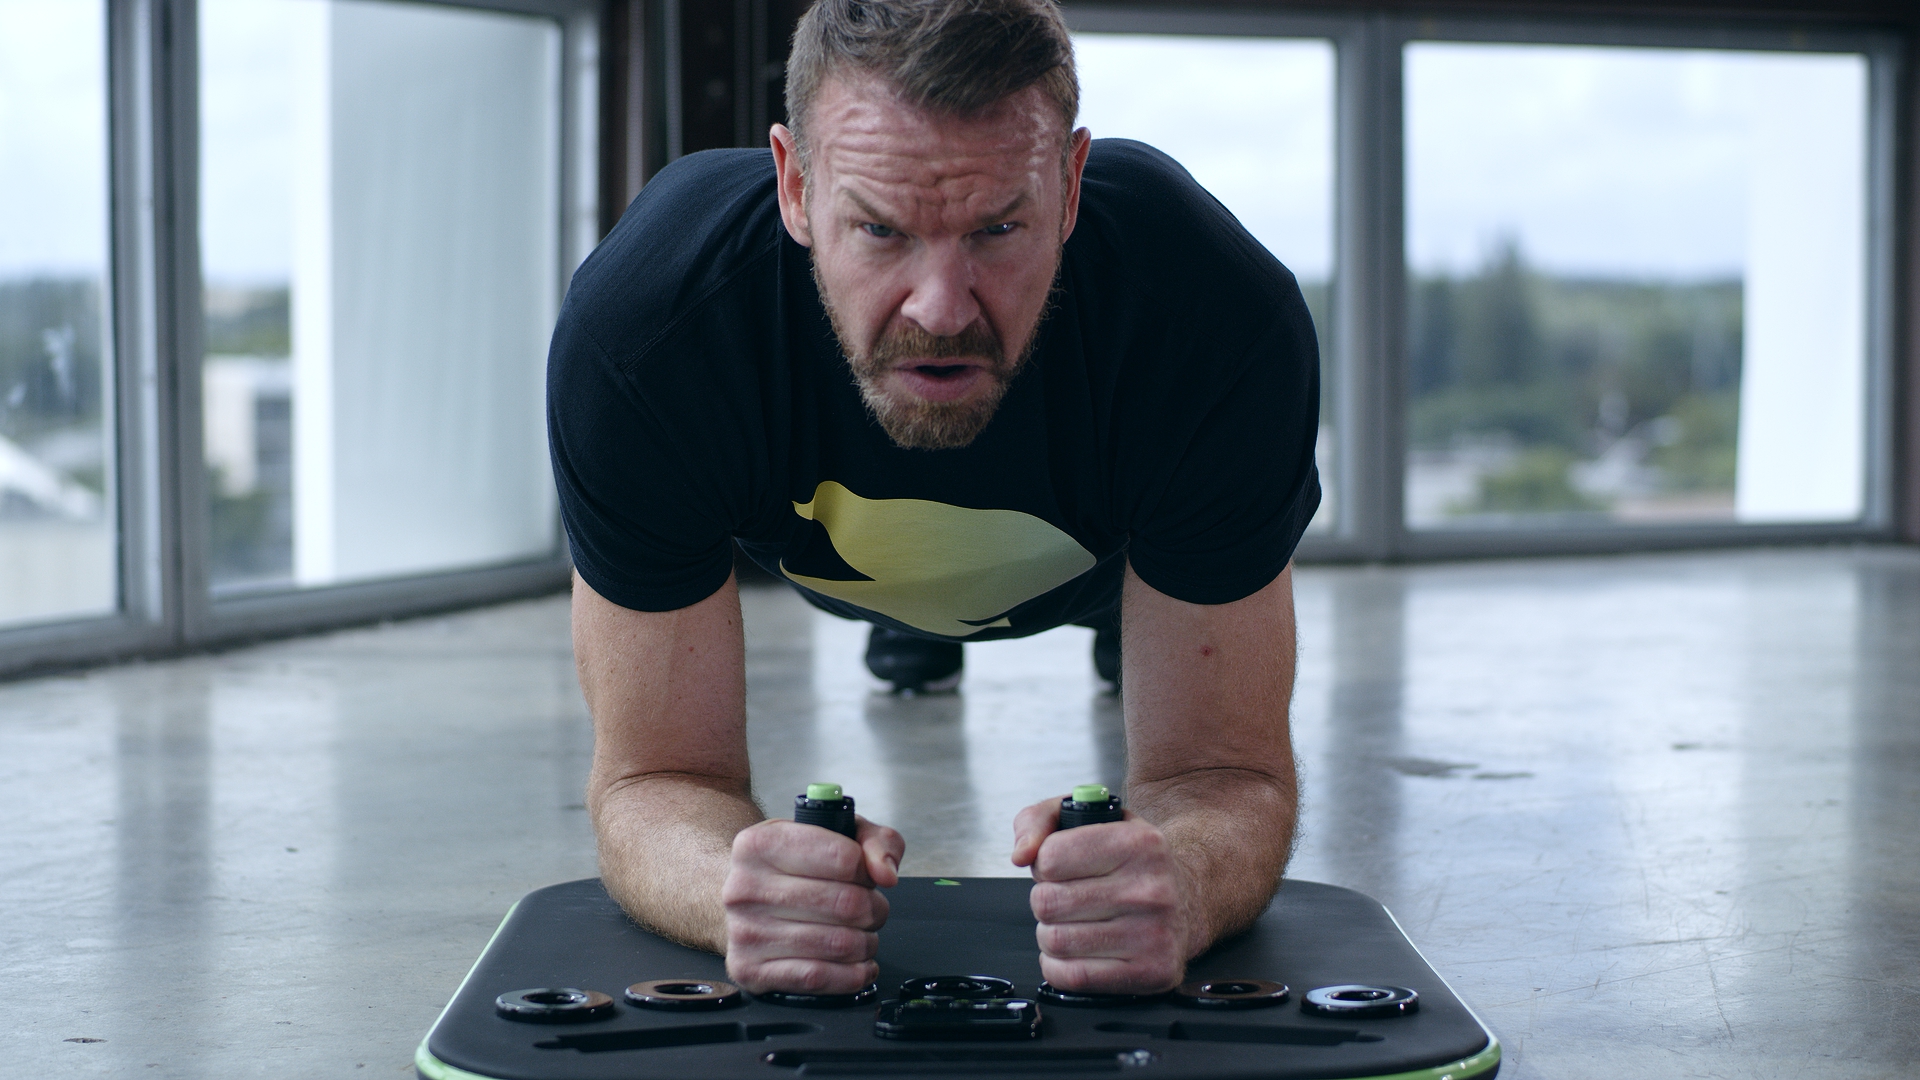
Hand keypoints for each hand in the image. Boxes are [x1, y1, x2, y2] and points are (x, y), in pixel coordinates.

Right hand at [722, 816, 902, 993]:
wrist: (743, 903)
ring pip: (839, 944)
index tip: (866, 876)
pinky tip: (859, 965)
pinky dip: (852, 975)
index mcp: (760, 844)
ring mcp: (746, 932)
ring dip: (866, 943)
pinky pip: (819, 978)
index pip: (842, 858)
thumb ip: (875, 841)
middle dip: (874, 909)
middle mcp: (744, 888)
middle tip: (871, 908)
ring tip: (862, 934)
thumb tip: (886, 872)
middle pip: (846, 904)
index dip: (868, 871)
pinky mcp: (751, 970)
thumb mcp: (833, 835)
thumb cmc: (791, 869)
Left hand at [1011, 795, 1192, 993]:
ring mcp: (1153, 934)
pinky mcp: (1151, 971)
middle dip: (1046, 899)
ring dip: (1051, 933)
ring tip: (1074, 922)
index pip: (1050, 857)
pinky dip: (1059, 966)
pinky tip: (1078, 950)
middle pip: (1048, 902)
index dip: (1043, 863)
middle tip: (1067, 896)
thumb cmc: (1131, 861)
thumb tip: (1021, 854)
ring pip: (1055, 941)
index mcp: (1139, 843)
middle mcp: (1151, 889)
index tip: (1059, 866)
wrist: (1188, 899)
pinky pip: (1073, 977)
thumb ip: (1039, 820)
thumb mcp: (1089, 819)